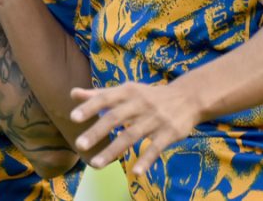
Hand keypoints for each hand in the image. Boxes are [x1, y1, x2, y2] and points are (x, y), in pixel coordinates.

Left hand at [69, 81, 199, 172]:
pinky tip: (135, 173)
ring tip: (95, 164)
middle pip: (115, 118)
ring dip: (113, 151)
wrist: (188, 97)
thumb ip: (100, 94)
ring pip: (131, 136)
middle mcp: (140, 104)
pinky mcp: (169, 133)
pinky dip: (146, 160)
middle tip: (79, 145)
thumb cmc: (149, 96)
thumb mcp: (127, 90)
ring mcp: (155, 119)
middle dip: (96, 132)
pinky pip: (156, 148)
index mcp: (128, 92)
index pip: (105, 98)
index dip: (89, 107)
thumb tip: (73, 94)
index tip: (73, 117)